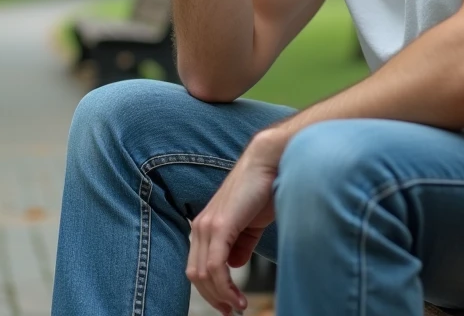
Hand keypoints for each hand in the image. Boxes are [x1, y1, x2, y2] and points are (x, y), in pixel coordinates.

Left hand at [187, 130, 285, 314]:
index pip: (197, 266)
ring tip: (238, 306)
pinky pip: (215, 266)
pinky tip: (238, 297)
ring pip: (203, 274)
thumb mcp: (250, 225)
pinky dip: (225, 286)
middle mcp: (200, 226)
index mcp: (205, 226)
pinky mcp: (219, 226)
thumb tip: (235, 265)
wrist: (268, 162)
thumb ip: (240, 244)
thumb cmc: (262, 188)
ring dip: (220, 296)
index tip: (227, 305)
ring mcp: (206, 226)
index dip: (210, 290)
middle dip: (213, 298)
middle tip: (231, 311)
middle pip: (195, 275)